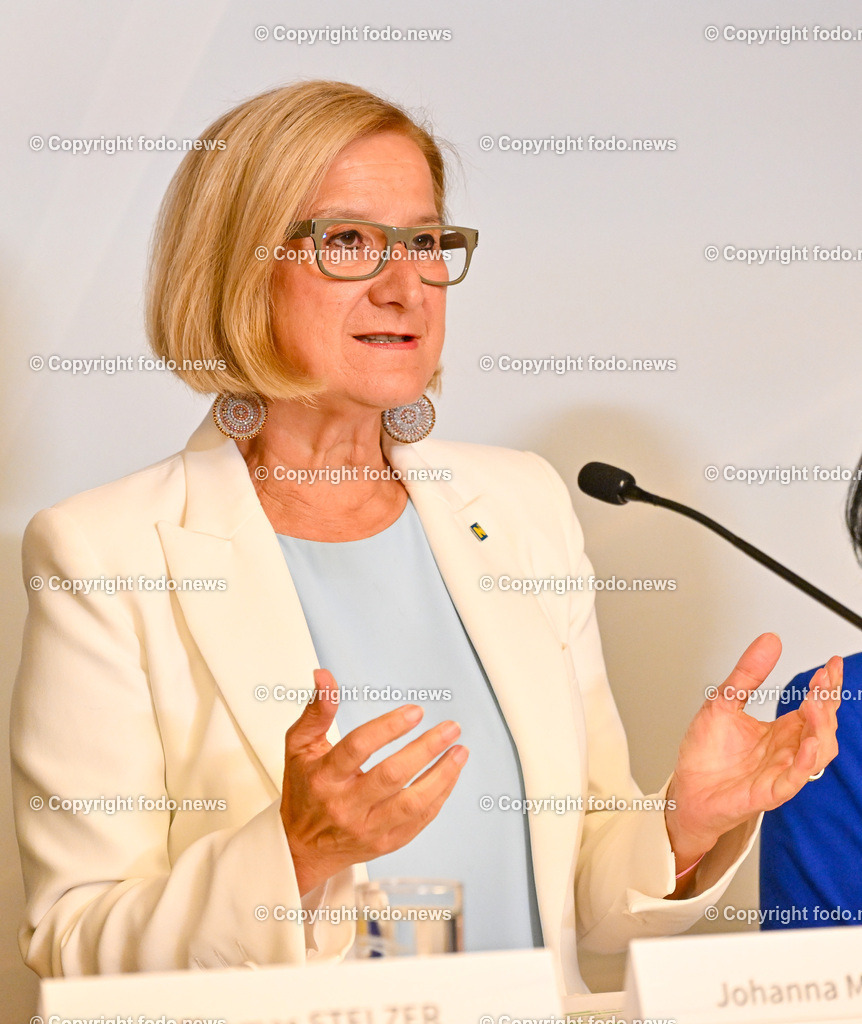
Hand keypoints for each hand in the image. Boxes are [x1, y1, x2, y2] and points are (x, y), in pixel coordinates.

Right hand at [280, 668, 468, 894]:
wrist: (302, 847)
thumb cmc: (304, 791)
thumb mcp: (299, 746)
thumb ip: (317, 710)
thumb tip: (324, 677)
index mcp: (324, 778)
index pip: (358, 748)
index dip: (388, 727)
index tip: (414, 712)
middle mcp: (345, 805)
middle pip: (392, 775)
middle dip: (427, 748)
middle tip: (450, 728)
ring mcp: (367, 828)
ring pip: (412, 803)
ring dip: (442, 775)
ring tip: (460, 751)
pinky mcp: (385, 843)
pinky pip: (419, 821)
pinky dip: (439, 796)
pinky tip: (449, 775)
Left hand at [665, 633, 840, 874]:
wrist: (687, 788)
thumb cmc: (707, 753)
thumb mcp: (723, 702)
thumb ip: (747, 675)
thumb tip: (769, 641)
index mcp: (782, 730)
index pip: (816, 706)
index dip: (827, 686)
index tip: (831, 664)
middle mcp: (787, 750)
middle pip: (824, 727)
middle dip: (827, 702)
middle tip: (822, 680)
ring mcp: (781, 771)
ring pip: (818, 753)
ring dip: (822, 728)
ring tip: (816, 704)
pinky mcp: (769, 792)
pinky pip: (795, 779)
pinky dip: (805, 763)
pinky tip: (809, 744)